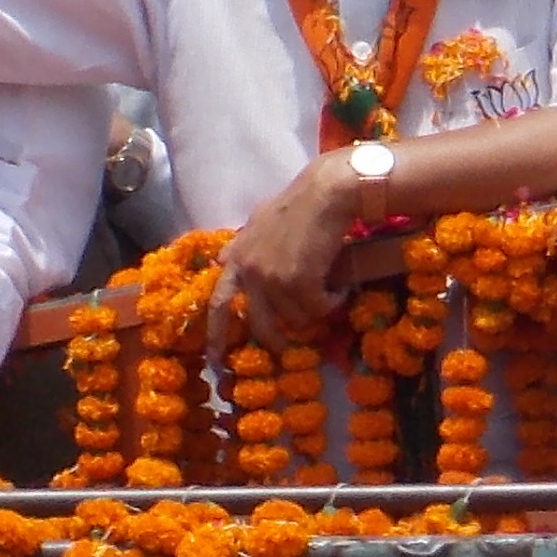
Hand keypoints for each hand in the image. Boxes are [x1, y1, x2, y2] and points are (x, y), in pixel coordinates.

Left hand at [216, 152, 370, 350]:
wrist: (325, 194)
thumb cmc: (297, 205)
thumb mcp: (258, 224)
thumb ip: (240, 246)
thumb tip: (222, 261)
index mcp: (237, 260)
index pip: (218, 304)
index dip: (216, 337)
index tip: (216, 362)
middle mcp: (250, 272)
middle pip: (260, 325)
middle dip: (276, 342)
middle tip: (288, 348)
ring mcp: (273, 279)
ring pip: (297, 319)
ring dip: (316, 310)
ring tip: (330, 291)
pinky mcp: (300, 282)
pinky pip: (319, 309)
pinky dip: (334, 301)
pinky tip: (341, 287)